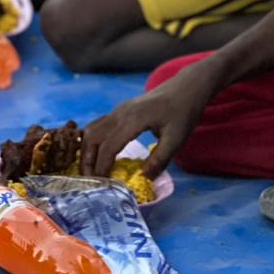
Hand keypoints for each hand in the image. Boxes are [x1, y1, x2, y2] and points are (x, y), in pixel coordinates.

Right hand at [80, 61, 217, 179]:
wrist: (186, 88)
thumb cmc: (183, 112)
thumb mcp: (176, 139)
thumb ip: (159, 159)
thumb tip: (144, 178)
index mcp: (132, 120)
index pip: (108, 147)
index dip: (101, 167)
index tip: (102, 185)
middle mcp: (120, 113)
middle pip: (92, 137)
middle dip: (87, 160)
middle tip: (90, 181)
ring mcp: (119, 110)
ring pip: (92, 129)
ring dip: (87, 150)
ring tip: (90, 170)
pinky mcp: (121, 110)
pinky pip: (99, 125)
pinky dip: (93, 141)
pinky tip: (97, 154)